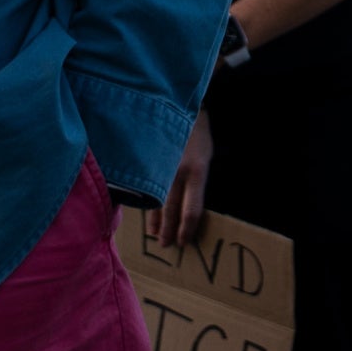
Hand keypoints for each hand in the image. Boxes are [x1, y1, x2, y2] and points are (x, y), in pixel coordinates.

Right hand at [147, 112, 213, 251]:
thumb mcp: (206, 157)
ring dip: (154, 220)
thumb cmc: (198, 133)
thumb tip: (189, 208)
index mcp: (196, 171)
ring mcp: (158, 168)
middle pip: (170, 210)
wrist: (176, 105)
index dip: (187, 229)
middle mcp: (175, 172)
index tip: (183, 241)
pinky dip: (145, 203)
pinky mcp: (145, 164)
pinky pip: (144, 189)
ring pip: (154, 202)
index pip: (191, 210)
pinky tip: (146, 213)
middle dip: (167, 230)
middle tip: (165, 245)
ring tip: (154, 235)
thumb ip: (198, 182)